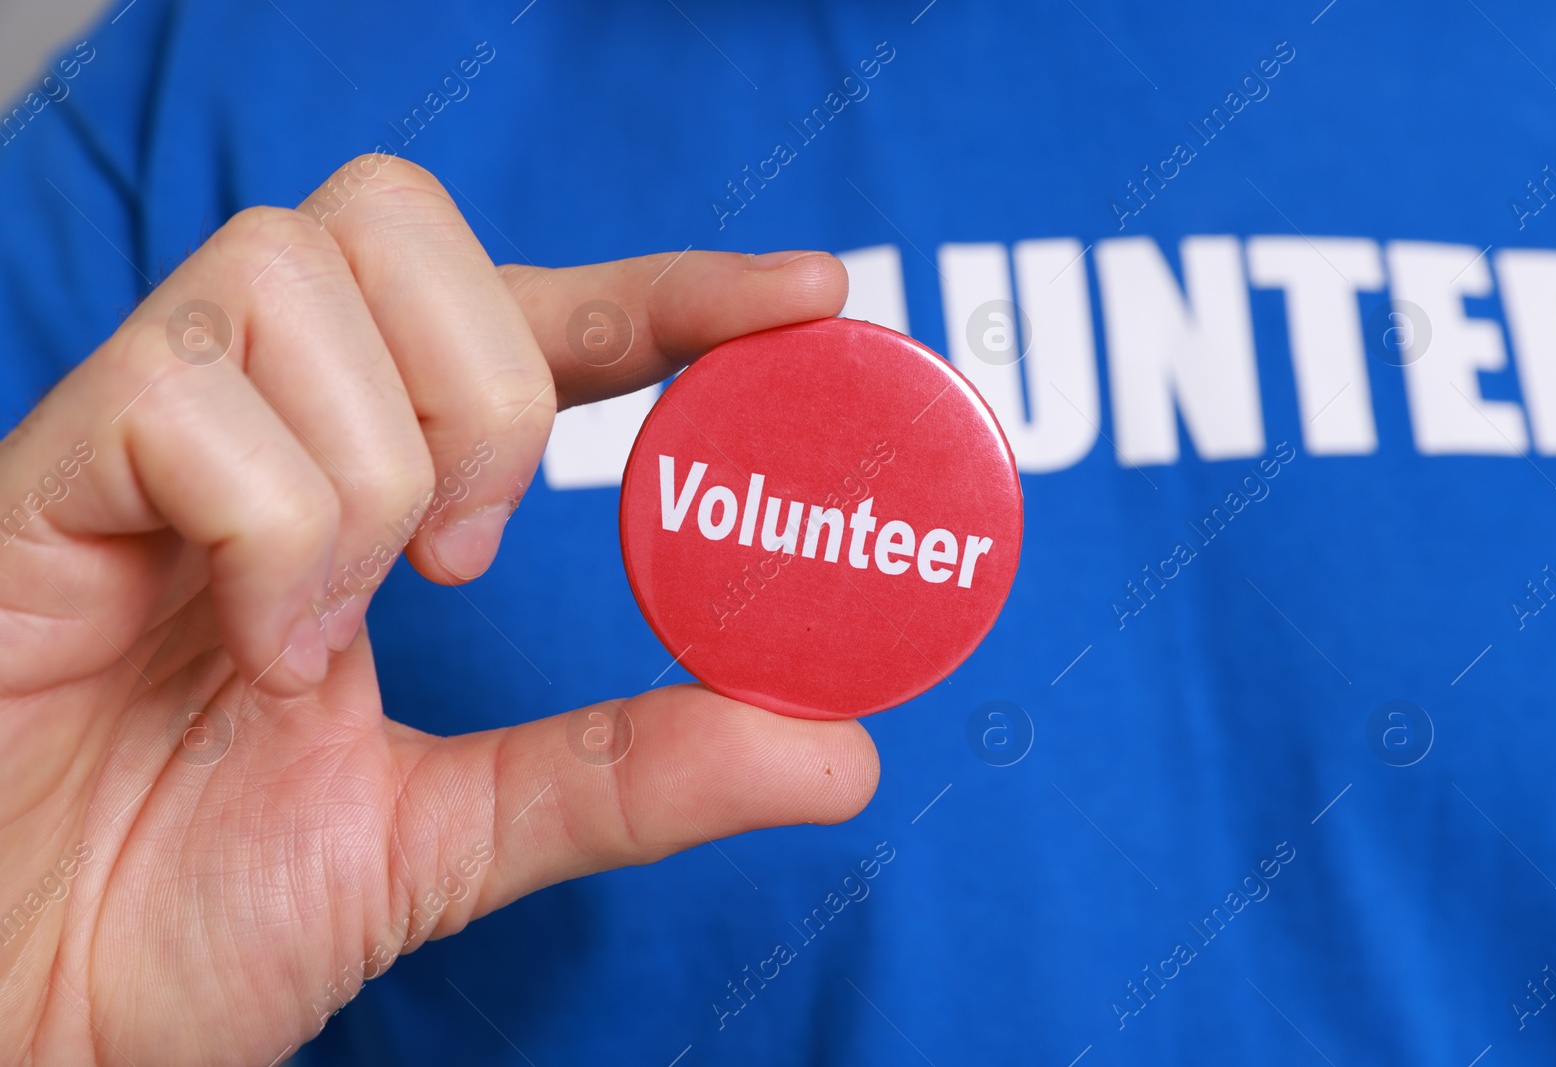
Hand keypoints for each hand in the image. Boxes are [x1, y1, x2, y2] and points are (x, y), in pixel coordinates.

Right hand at [0, 156, 878, 1065]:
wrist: (24, 1010)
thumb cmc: (190, 905)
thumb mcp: (456, 836)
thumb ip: (634, 775)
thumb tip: (840, 750)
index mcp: (357, 483)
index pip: (529, 318)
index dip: (670, 289)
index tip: (812, 292)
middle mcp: (252, 423)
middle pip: (396, 217)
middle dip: (488, 380)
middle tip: (465, 553)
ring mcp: (137, 435)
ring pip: (298, 275)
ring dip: (374, 466)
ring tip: (329, 625)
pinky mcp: (35, 476)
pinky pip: (183, 395)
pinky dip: (272, 530)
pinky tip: (250, 642)